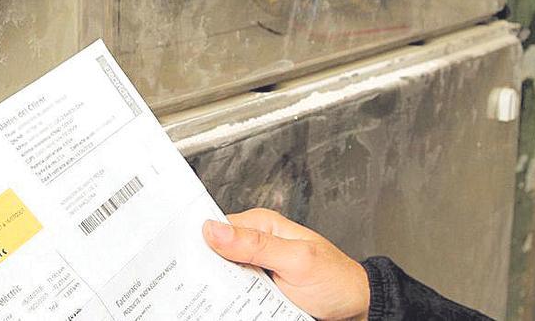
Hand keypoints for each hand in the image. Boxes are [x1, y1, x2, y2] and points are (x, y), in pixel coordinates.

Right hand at [203, 209, 369, 320]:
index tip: (179, 256)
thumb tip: (215, 229)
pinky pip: (236, 297)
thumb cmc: (336, 279)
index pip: (217, 227)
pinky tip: (225, 307)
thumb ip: (257, 245)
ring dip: (216, 290)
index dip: (197, 241)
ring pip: (222, 279)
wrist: (355, 308)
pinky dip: (230, 303)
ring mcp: (257, 270)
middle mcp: (256, 245)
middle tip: (189, 284)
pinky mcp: (260, 292)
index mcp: (263, 226)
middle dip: (203, 270)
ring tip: (206, 298)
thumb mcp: (297, 260)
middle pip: (215, 256)